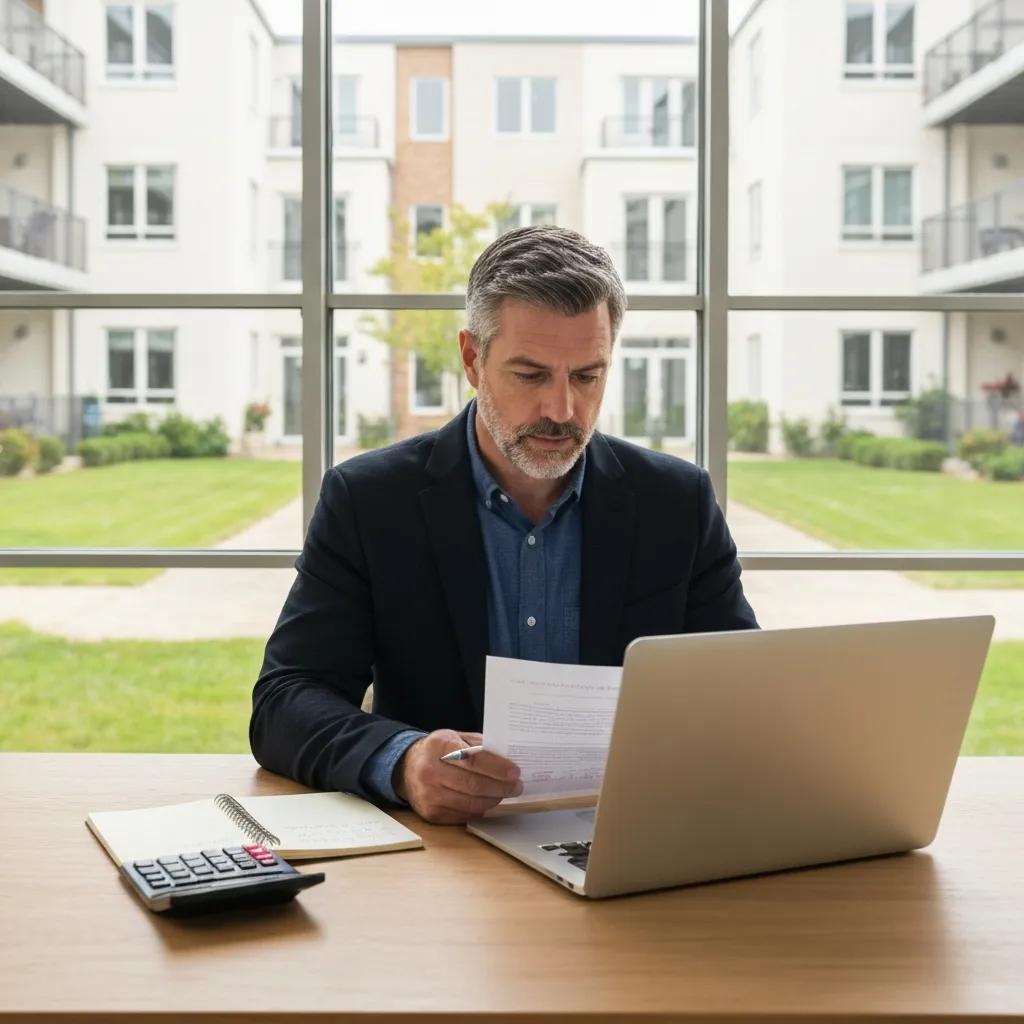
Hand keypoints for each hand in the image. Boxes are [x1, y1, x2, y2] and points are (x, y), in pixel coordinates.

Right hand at [393, 729, 522, 823]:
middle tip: (517, 787)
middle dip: (501, 787)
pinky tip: (487, 802)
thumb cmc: (438, 750)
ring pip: (471, 803)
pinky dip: (480, 810)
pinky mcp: (430, 813)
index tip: (515, 772)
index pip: (473, 759)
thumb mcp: (456, 737)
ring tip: (504, 794)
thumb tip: (508, 758)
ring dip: (493, 800)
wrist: (406, 767)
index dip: (497, 768)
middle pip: (474, 784)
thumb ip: (479, 745)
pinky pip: (463, 815)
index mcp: (439, 746)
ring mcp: (429, 795)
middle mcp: (430, 771)